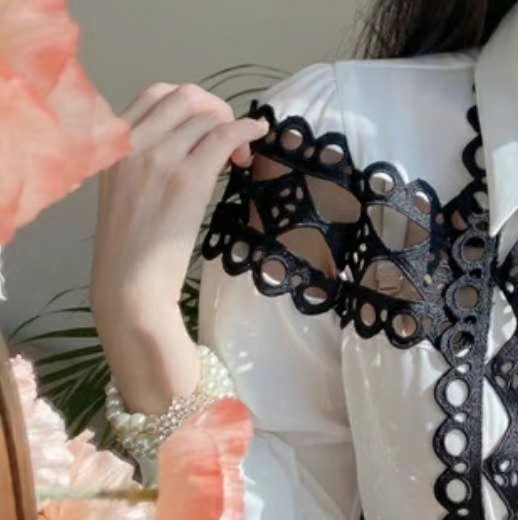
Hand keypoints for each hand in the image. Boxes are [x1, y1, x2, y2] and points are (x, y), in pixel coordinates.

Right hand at [88, 83, 267, 412]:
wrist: (130, 281)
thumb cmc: (132, 245)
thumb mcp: (125, 188)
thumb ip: (145, 159)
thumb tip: (189, 143)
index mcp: (113, 143)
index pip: (156, 95)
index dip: (192, 106)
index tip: (208, 131)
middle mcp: (132, 142)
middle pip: (185, 96)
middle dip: (216, 110)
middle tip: (231, 143)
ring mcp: (159, 157)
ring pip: (206, 114)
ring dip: (232, 125)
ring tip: (241, 157)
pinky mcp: (188, 178)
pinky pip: (224, 135)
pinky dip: (247, 128)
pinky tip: (258, 135)